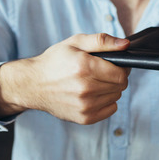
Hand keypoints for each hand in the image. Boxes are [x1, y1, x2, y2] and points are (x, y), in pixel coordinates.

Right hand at [0, 33, 129, 124]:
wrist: (33, 84)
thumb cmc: (55, 61)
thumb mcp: (75, 42)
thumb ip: (102, 41)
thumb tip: (125, 45)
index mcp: (84, 67)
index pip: (121, 74)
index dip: (122, 68)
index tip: (113, 65)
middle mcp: (85, 88)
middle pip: (120, 86)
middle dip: (115, 77)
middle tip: (102, 72)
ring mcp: (85, 106)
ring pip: (116, 97)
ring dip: (110, 89)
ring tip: (94, 82)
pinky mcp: (84, 118)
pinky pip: (110, 110)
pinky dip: (106, 102)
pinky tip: (92, 94)